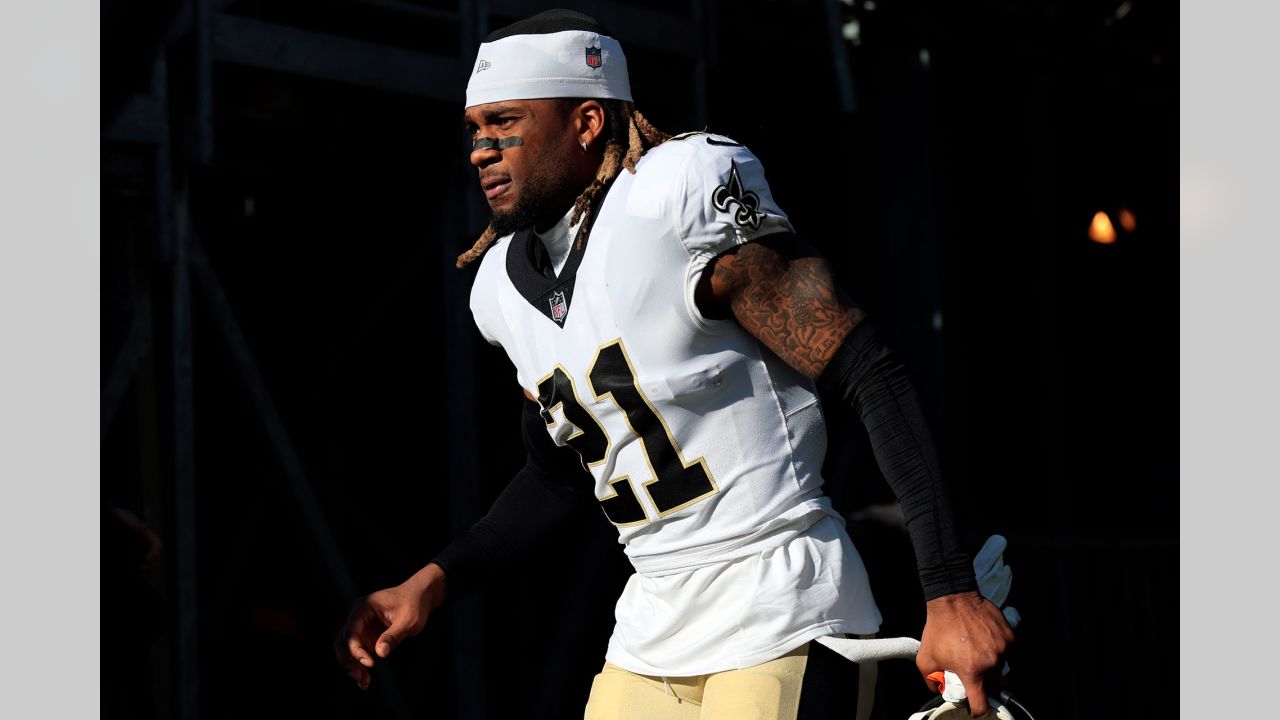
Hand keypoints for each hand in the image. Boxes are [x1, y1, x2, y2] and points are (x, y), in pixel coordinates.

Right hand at [334, 563, 446, 689]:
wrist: (420, 597)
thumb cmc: (414, 604)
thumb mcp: (408, 620)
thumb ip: (393, 636)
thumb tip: (380, 653)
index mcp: (363, 606)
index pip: (351, 631)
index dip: (356, 650)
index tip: (370, 663)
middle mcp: (358, 617)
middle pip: (343, 641)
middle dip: (348, 660)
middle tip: (358, 676)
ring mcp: (361, 627)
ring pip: (347, 650)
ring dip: (352, 666)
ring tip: (363, 682)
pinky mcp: (367, 636)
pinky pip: (357, 653)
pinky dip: (359, 666)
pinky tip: (365, 680)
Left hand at [916, 590, 1014, 717]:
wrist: (953, 600)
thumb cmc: (938, 629)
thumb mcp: (925, 659)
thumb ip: (931, 680)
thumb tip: (940, 690)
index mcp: (971, 672)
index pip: (981, 704)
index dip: (977, 709)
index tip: (974, 707)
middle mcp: (990, 663)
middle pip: (994, 685)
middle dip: (984, 683)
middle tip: (972, 671)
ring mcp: (1002, 650)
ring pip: (1001, 668)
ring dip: (991, 665)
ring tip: (976, 651)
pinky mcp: (1009, 637)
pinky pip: (1007, 652)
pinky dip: (997, 650)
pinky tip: (984, 640)